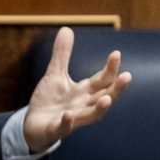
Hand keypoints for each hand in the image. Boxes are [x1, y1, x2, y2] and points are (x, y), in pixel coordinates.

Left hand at [23, 27, 130, 153]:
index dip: (110, 67)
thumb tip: (66, 29)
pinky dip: (67, 122)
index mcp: (84, 91)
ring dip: (99, 108)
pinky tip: (69, 115)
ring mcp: (71, 119)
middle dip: (116, 88)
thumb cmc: (50, 101)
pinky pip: (63, 128)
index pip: (102, 79)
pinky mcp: (56, 129)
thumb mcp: (55, 74)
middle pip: (104, 97)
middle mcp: (82, 105)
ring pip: (90, 116)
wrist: (33, 125)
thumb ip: (62, 55)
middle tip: (127, 76)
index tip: (116, 53)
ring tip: (107, 99)